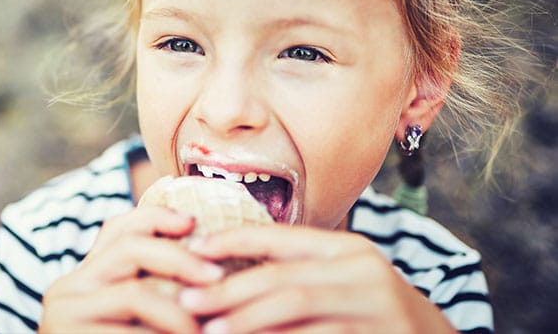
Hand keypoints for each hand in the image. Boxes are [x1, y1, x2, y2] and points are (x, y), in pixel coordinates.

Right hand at [38, 206, 224, 333]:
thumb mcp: (134, 319)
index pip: (117, 228)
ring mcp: (63, 315)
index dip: (156, 217)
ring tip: (203, 329)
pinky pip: (130, 333)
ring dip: (180, 309)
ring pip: (135, 292)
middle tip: (217, 276)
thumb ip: (154, 294)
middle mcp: (68, 288)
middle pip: (128, 248)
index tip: (193, 221)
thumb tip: (209, 270)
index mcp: (85, 277)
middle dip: (180, 257)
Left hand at [180, 225, 456, 333]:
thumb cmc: (375, 315)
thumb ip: (300, 273)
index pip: (282, 237)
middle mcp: (363, 270)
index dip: (235, 241)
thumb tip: (228, 275)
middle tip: (187, 298)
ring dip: (245, 319)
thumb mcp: (344, 282)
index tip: (196, 249)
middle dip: (228, 289)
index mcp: (348, 249)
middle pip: (282, 276)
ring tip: (209, 328)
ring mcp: (374, 305)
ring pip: (295, 307)